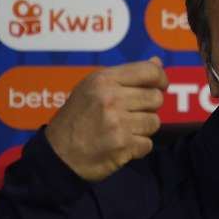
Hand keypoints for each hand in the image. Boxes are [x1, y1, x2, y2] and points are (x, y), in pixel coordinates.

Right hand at [44, 57, 168, 181]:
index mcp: (103, 80)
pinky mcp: (122, 146)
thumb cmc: (75, 119)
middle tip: (131, 114)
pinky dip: (137, 147)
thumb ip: (126, 75)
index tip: (160, 86)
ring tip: (124, 130)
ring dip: (143, 128)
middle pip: (155, 98)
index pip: (149, 71)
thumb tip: (157, 62)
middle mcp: (111, 98)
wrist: (57, 155)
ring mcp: (118, 123)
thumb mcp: (92, 88)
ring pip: (154, 121)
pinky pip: (148, 143)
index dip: (161, 79)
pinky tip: (121, 145)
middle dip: (148, 107)